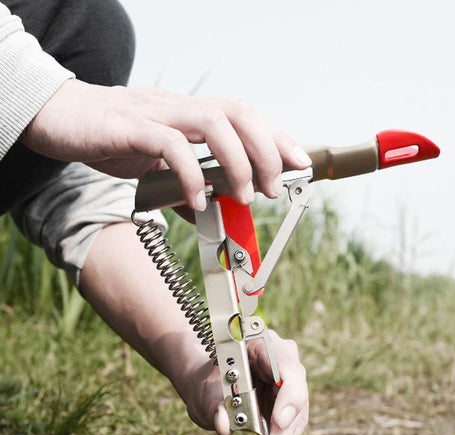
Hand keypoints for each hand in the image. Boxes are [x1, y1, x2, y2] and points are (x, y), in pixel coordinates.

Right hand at [21, 79, 311, 209]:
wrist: (61, 118)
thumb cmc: (114, 139)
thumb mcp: (157, 166)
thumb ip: (184, 187)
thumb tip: (207, 213)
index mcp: (193, 116)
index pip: (247, 118)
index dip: (278, 139)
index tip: (300, 164)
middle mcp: (182, 109)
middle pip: (241, 115)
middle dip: (267, 151)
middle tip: (274, 189)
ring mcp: (159, 114)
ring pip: (214, 123)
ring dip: (238, 162)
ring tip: (244, 196)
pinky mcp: (132, 127)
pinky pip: (171, 146)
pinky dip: (191, 174)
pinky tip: (197, 200)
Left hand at [182, 330, 307, 434]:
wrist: (206, 386)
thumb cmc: (206, 382)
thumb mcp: (202, 390)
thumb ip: (213, 403)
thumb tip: (224, 426)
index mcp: (262, 343)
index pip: (286, 365)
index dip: (288, 393)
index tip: (279, 420)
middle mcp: (281, 362)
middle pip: (295, 394)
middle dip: (285, 431)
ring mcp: (286, 385)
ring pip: (294, 416)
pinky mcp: (285, 406)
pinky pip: (286, 429)